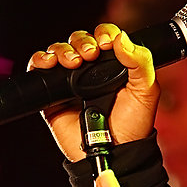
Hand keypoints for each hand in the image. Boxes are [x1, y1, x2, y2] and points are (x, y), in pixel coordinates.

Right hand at [28, 25, 159, 160]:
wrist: (116, 152)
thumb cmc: (133, 125)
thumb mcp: (146, 90)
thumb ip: (140, 62)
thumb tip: (121, 38)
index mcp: (115, 65)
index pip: (105, 37)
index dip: (104, 34)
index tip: (106, 43)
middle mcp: (92, 71)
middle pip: (79, 40)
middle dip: (82, 41)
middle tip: (90, 54)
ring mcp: (71, 82)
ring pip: (60, 51)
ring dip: (63, 50)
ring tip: (73, 62)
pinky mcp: (53, 96)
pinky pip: (40, 71)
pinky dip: (40, 61)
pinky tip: (50, 63)